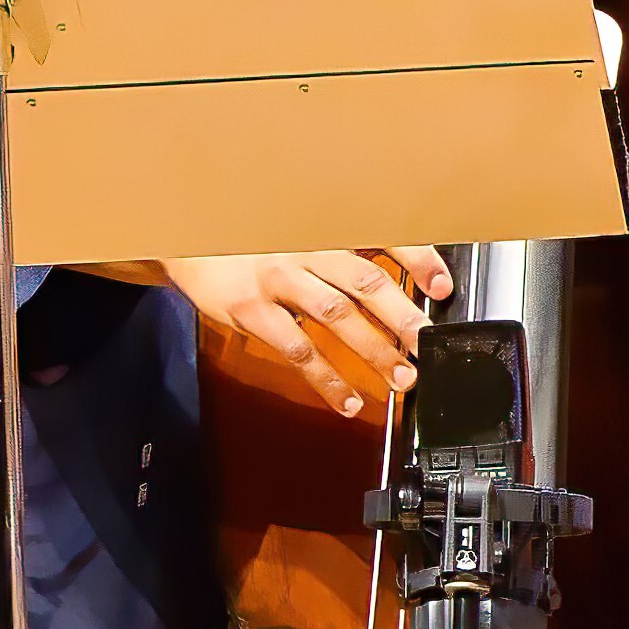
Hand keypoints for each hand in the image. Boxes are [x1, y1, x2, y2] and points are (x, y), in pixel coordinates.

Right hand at [153, 248, 437, 412]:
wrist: (187, 239)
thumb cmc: (250, 241)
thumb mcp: (298, 236)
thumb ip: (340, 257)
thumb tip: (392, 290)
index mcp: (324, 228)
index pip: (380, 238)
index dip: (416, 261)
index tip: (441, 287)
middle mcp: (304, 249)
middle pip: (365, 280)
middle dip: (402, 316)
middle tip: (428, 345)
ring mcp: (277, 279)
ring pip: (335, 315)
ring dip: (373, 349)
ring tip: (401, 378)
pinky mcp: (251, 309)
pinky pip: (297, 348)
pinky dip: (326, 378)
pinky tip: (348, 400)